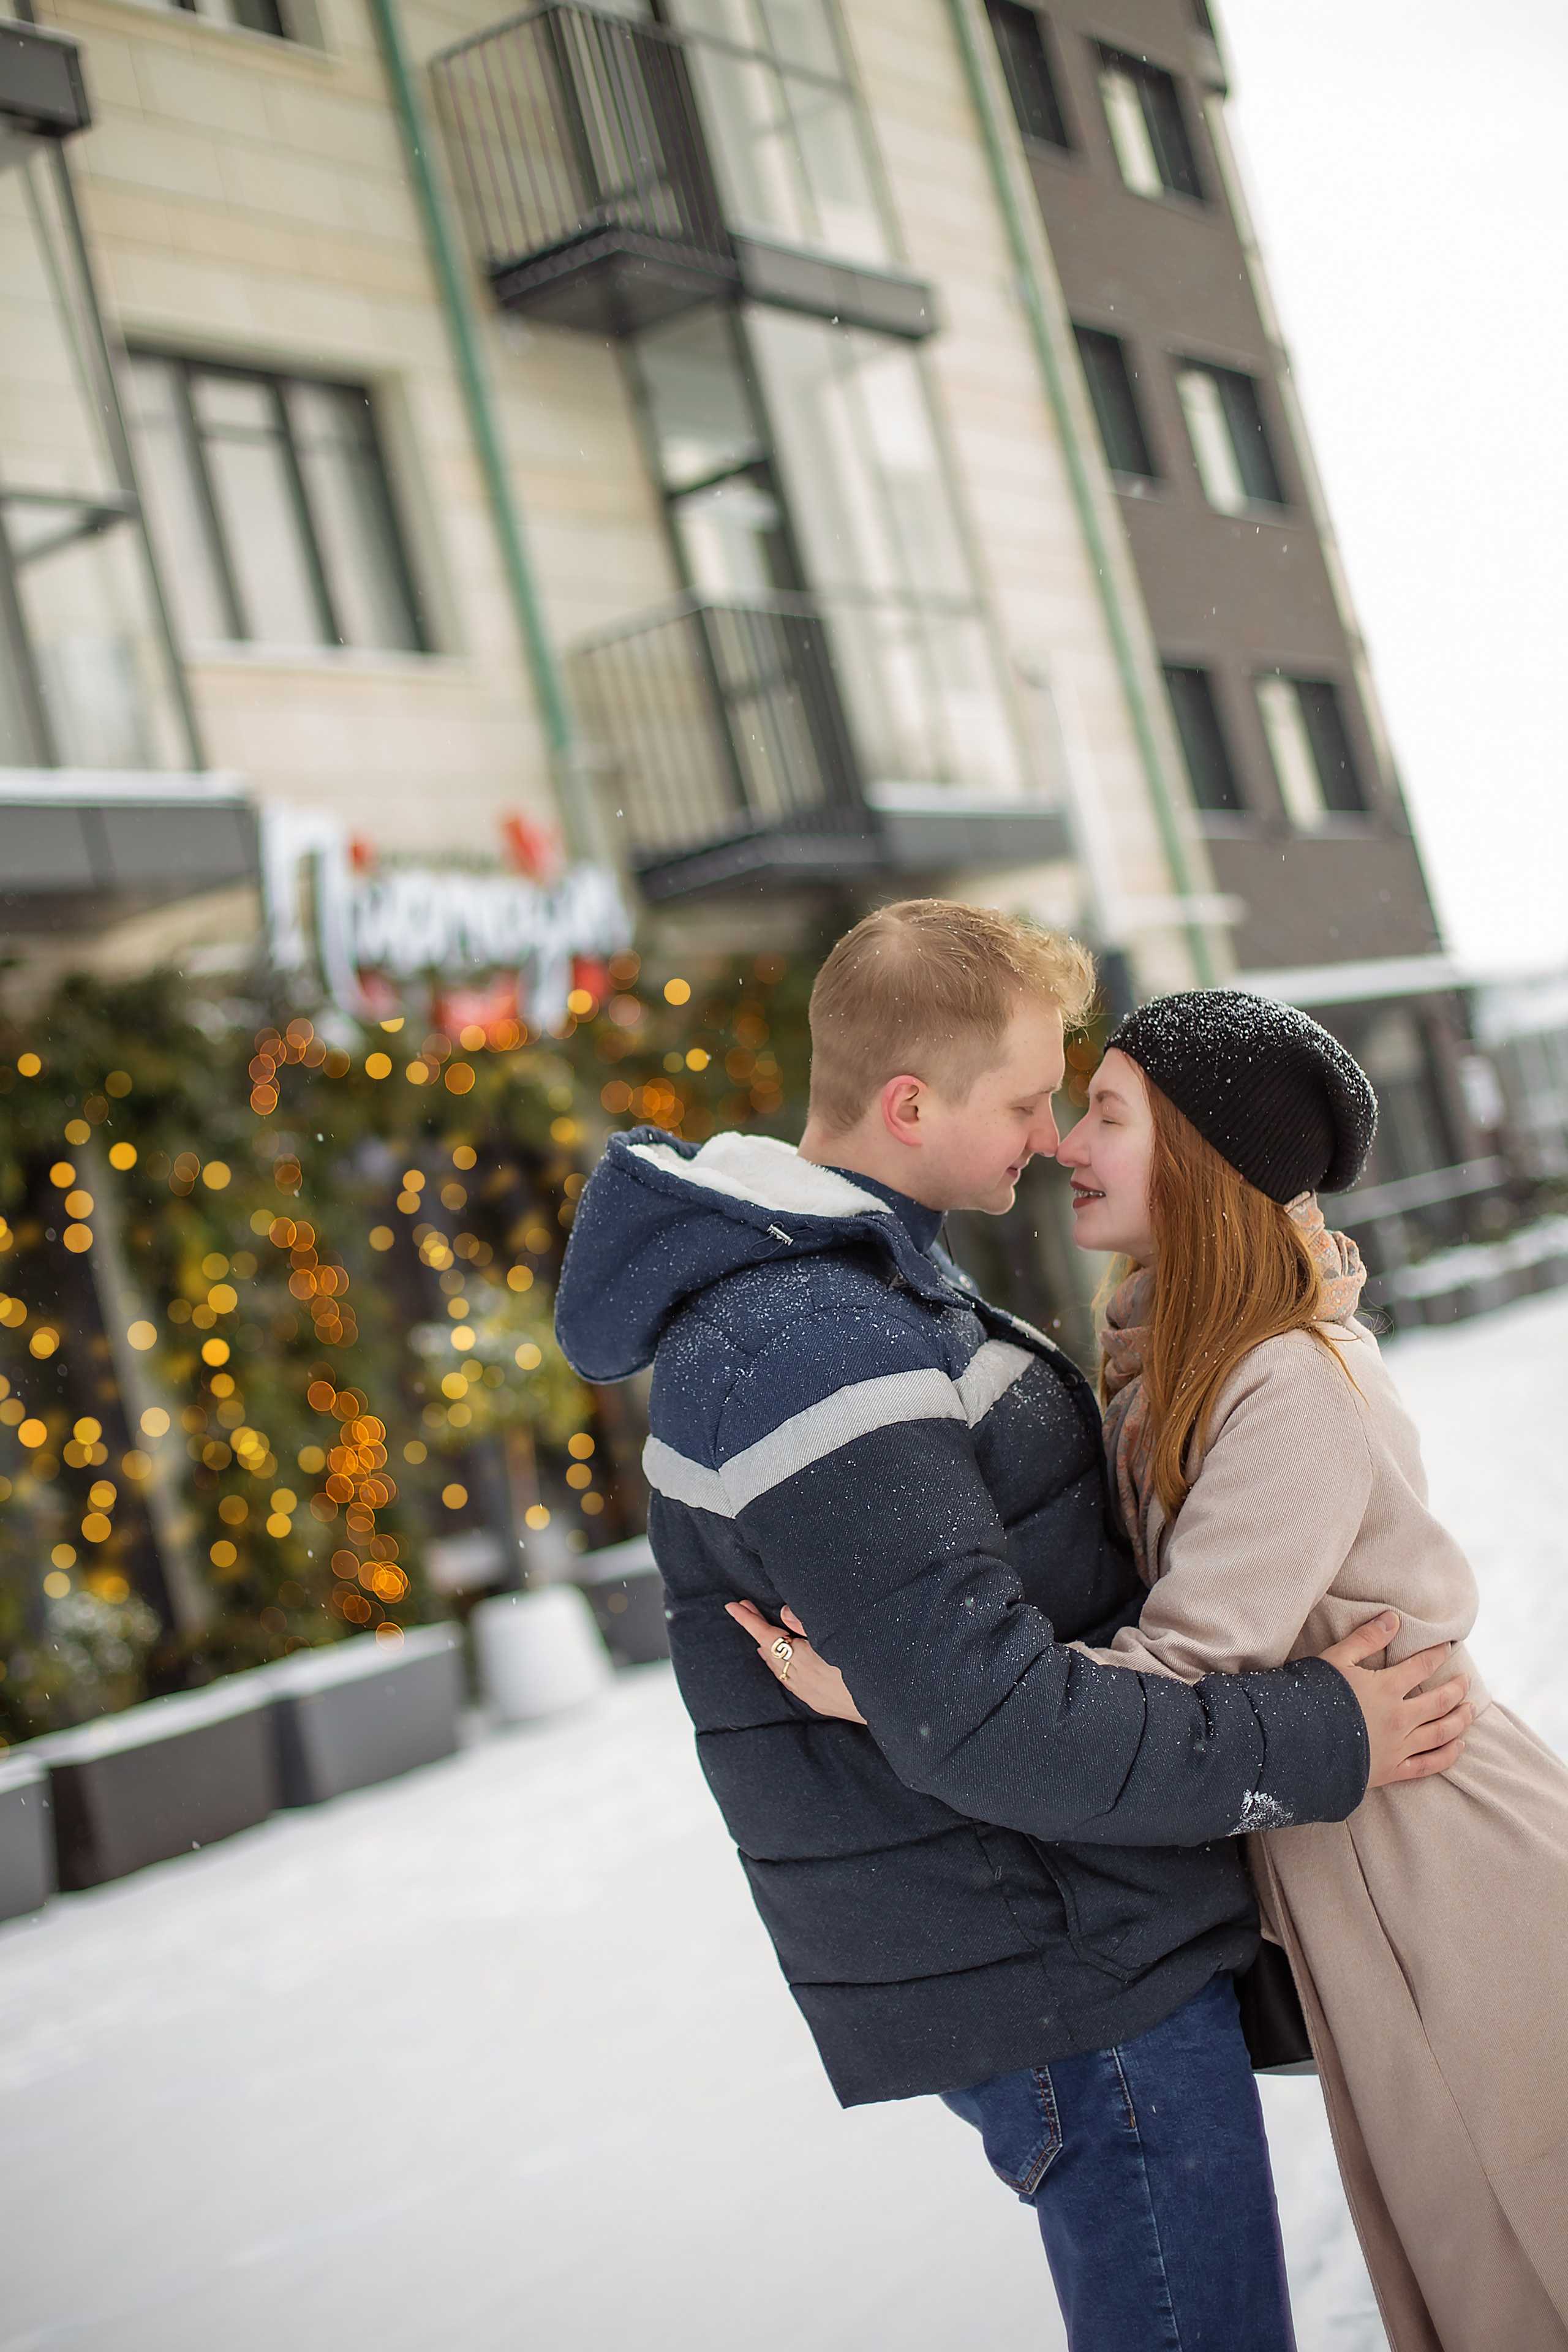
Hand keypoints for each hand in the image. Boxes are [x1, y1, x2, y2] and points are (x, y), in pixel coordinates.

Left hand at [725, 1600, 866, 1723]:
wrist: (890, 1705)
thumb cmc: (868, 1667)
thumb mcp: (840, 1638)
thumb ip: (808, 1624)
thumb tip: (784, 1612)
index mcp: (804, 1661)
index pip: (767, 1636)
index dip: (748, 1620)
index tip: (732, 1606)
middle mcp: (801, 1680)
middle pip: (769, 1651)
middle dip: (757, 1629)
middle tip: (747, 1609)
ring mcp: (808, 1694)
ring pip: (778, 1668)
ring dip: (768, 1648)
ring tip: (761, 1633)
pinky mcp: (818, 1703)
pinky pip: (790, 1680)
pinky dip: (781, 1665)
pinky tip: (784, 1661)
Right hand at [1320, 1611, 1473, 1788]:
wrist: (1298, 1745)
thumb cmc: (1313, 1698)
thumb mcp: (1335, 1660)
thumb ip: (1366, 1639)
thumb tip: (1393, 1618)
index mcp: (1387, 1688)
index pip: (1422, 1666)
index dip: (1437, 1654)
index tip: (1448, 1646)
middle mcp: (1400, 1718)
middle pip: (1440, 1702)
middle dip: (1456, 1689)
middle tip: (1466, 1680)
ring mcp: (1399, 1747)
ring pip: (1441, 1732)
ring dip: (1460, 1720)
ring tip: (1471, 1710)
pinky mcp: (1392, 1770)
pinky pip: (1429, 1765)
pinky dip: (1448, 1755)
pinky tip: (1459, 1747)